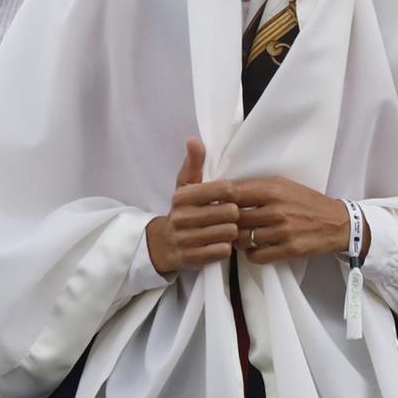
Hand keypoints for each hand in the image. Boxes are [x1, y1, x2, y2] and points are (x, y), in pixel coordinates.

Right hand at [145, 138, 238, 274]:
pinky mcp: (191, 258)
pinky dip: (225, 248)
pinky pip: (223, 251)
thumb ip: (194, 163)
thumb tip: (194, 139)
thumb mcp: (185, 185)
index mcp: (183, 196)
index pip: (225, 189)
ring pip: (229, 232)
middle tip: (228, 216)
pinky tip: (219, 243)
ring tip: (224, 229)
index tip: (229, 197)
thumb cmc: (183, 210)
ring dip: (231, 232)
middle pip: (231, 212)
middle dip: (234, 214)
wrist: (163, 244)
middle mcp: (182, 217)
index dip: (233, 194)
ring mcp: (185, 239)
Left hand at [228, 176, 351, 264]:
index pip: (233, 194)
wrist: (338, 223)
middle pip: (234, 219)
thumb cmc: (307, 202)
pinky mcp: (289, 249)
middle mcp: (277, 210)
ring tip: (242, 237)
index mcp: (273, 190)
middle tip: (227, 226)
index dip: (220, 201)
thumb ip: (257, 187)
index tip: (218, 206)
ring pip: (242, 239)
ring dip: (238, 240)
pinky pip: (256, 256)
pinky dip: (251, 254)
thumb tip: (224, 192)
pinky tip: (255, 248)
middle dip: (227, 223)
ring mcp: (283, 231)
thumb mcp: (284, 185)